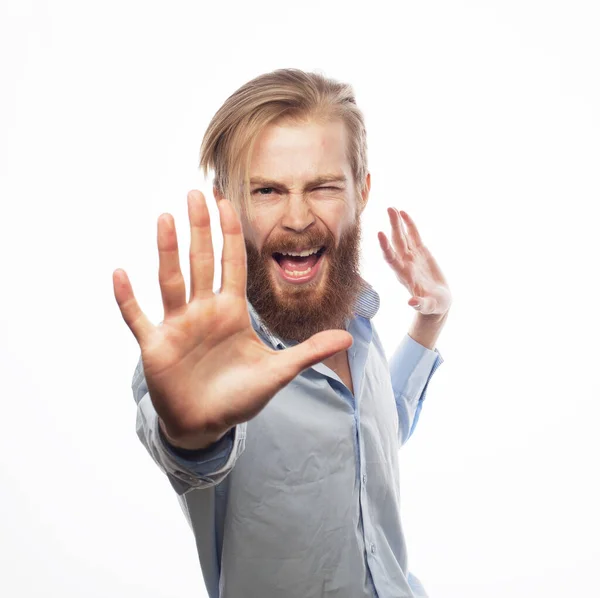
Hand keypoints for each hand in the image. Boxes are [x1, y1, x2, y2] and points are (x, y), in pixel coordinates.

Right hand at [113, 190, 352, 447]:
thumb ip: (308, 353)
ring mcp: (178, 325)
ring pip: (171, 280)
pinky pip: (137, 317)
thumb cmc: (239, 396)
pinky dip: (128, 298)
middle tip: (196, 193)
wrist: (206, 424)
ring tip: (165, 218)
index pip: (233, 264)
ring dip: (168, 250)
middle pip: (202, 261)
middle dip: (201, 228)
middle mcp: (204, 311)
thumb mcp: (277, 372)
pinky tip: (120, 273)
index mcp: (231, 312)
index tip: (227, 201)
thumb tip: (348, 337)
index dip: (231, 234)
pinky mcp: (156, 345)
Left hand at [378, 208, 451, 316]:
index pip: (391, 258)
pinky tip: (404, 213)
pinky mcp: (421, 253)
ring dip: (397, 223)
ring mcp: (412, 257)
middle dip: (392, 226)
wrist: (437, 302)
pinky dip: (409, 225)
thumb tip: (411, 303)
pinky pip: (414, 236)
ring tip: (392, 208)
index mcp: (404, 275)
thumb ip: (420, 304)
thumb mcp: (427, 306)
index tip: (380, 234)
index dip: (385, 247)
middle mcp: (404, 263)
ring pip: (402, 236)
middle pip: (396, 242)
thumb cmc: (432, 306)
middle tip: (389, 209)